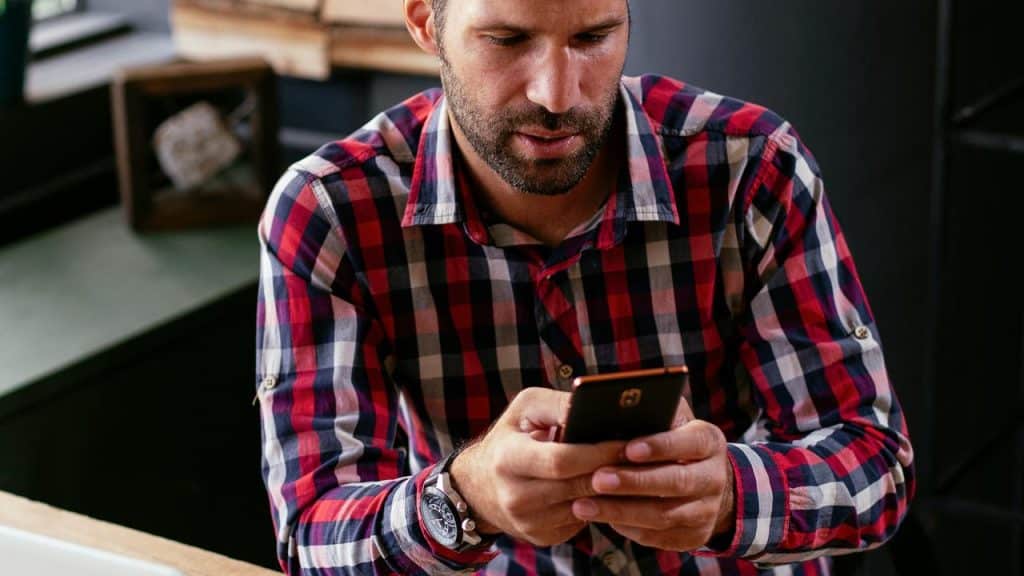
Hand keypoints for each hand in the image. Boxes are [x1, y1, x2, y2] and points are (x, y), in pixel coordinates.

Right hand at [449, 387, 625, 546]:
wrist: (479, 485)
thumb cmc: (510, 437)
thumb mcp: (525, 409)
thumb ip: (558, 406)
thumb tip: (595, 409)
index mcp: (508, 459)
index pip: (562, 461)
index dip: (597, 452)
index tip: (625, 442)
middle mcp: (514, 496)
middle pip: (577, 487)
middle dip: (610, 471)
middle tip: (637, 457)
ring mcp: (527, 522)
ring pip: (584, 507)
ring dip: (609, 491)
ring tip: (627, 470)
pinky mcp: (540, 537)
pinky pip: (580, 522)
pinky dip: (597, 505)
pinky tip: (605, 489)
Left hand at [570, 405, 734, 551]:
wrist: (706, 483)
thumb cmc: (672, 442)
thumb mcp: (672, 421)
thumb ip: (652, 414)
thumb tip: (616, 405)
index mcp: (709, 442)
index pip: (689, 443)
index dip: (660, 447)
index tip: (628, 449)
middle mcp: (713, 478)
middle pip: (675, 482)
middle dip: (634, 482)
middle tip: (597, 479)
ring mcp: (706, 511)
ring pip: (662, 515)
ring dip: (620, 510)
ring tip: (583, 504)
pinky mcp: (693, 537)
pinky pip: (656, 536)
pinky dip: (626, 528)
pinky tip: (599, 517)